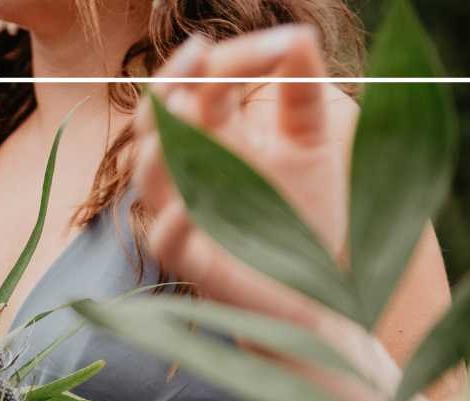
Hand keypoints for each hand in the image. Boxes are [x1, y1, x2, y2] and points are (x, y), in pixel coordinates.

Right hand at [133, 26, 356, 327]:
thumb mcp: (311, 146)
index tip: (283, 44)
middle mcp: (192, 174)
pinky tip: (186, 209)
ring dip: (162, 145)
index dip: (234, 59)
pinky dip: (171, 225)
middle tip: (201, 51)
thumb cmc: (306, 222)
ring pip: (150, 178)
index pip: (204, 85)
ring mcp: (187, 218)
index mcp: (216, 140)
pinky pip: (166, 243)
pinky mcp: (196, 265)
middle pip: (159, 120)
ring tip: (188, 112)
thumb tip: (297, 34)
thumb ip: (301, 93)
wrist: (319, 298)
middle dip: (173, 82)